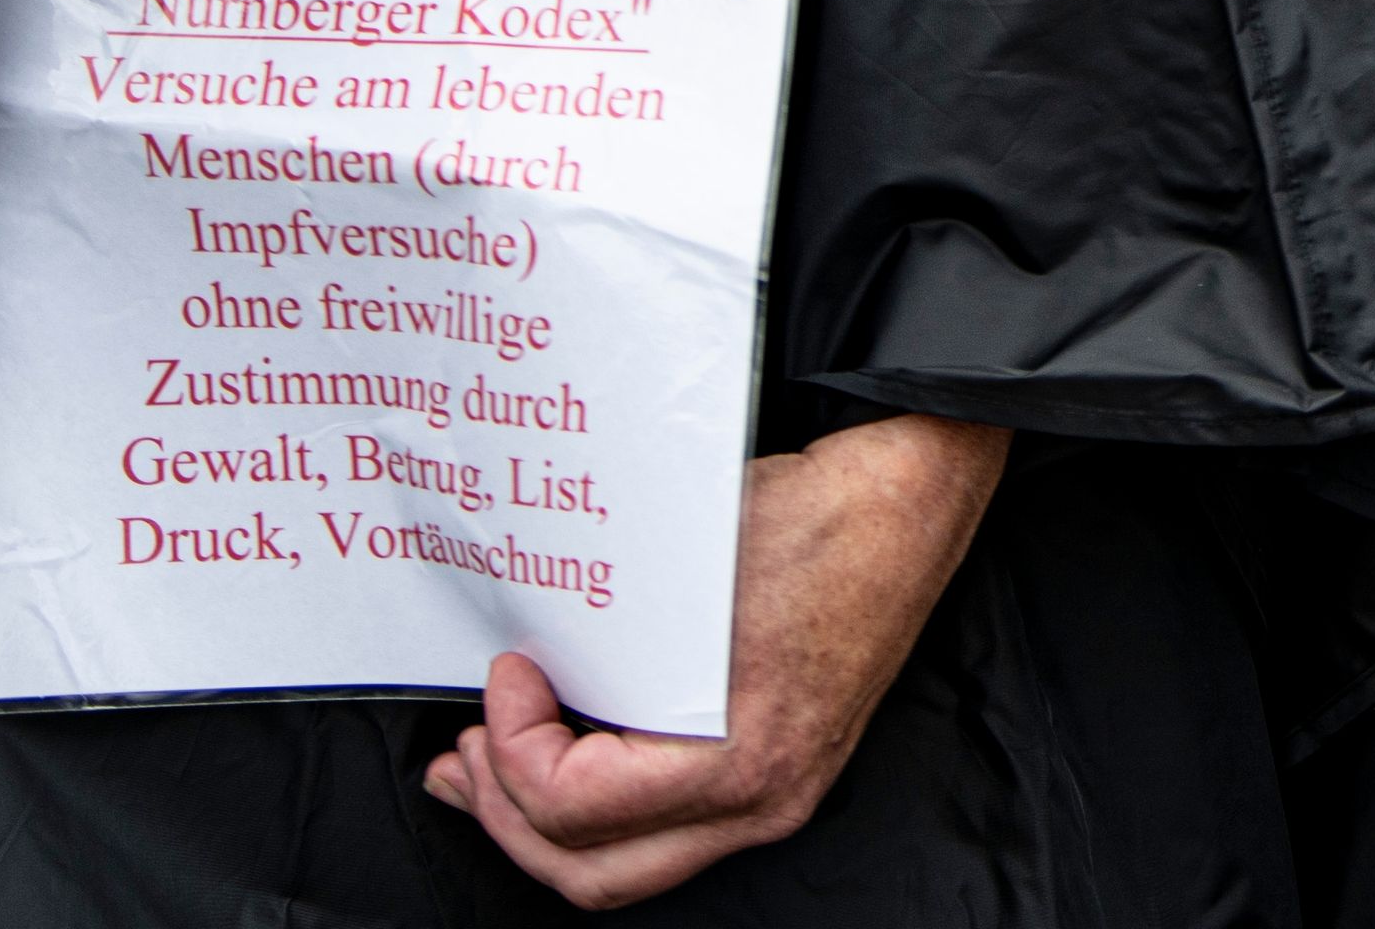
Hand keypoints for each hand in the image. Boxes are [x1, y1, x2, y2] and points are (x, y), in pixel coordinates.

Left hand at [427, 413, 1009, 905]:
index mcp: (740, 760)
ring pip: (626, 869)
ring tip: (488, 774)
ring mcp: (773, 798)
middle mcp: (761, 801)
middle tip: (463, 759)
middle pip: (591, 872)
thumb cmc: (816, 519)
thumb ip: (601, 638)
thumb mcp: (684, 573)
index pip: (575, 808)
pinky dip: (598, 812)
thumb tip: (512, 655)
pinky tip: (567, 758)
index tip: (506, 674)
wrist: (911, 500)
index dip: (512, 747)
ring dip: (543, 828)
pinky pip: (664, 831)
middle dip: (505, 818)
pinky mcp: (776, 774)